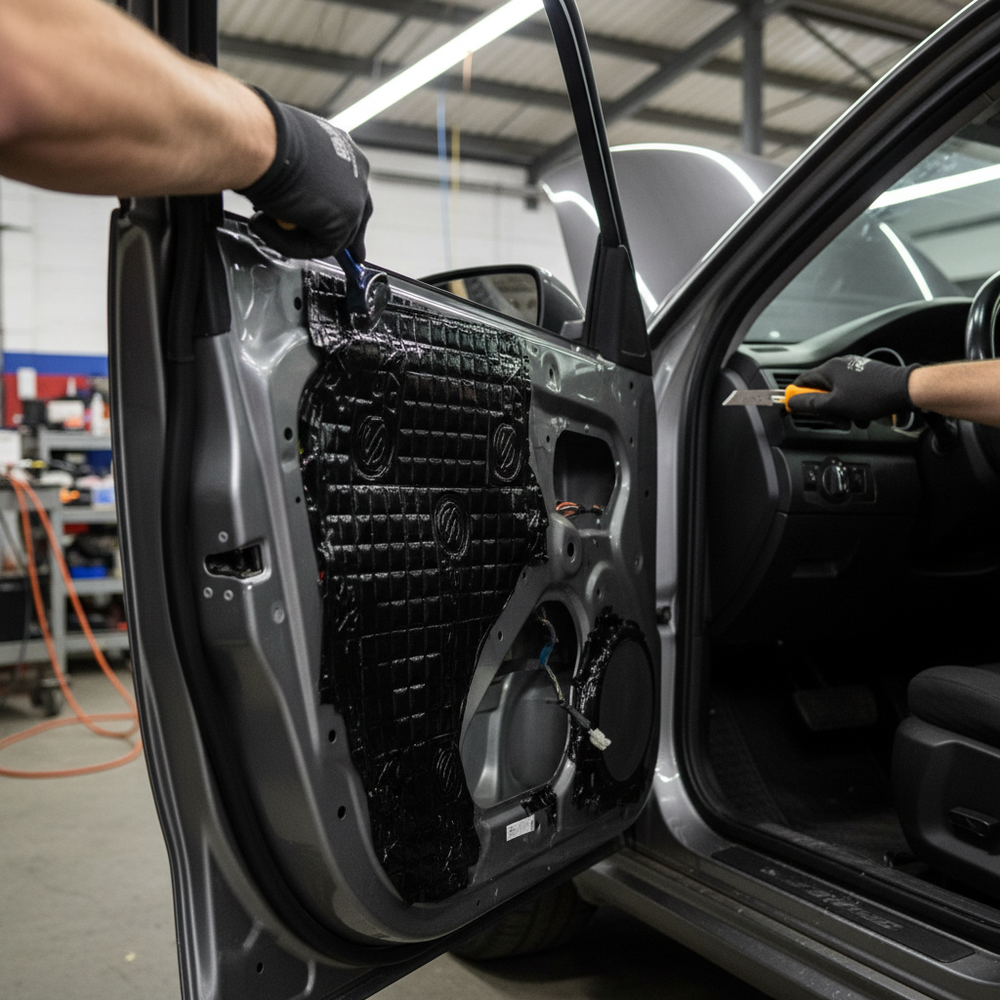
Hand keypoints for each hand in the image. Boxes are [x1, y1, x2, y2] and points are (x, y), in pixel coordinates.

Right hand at [237, 89, 371, 259]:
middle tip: (346, 258)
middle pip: (357, 216)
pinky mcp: (344, 219)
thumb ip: (298, 179)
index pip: (352, 190)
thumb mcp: (286, 156)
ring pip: (334, 235)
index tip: (343, 233)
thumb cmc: (259, 138)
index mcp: (344, 150)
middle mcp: (356, 171)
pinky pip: (321, 247)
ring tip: (265, 224)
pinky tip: (266, 226)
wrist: (257, 139)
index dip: (343, 213)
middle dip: (349, 240)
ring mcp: (354, 196)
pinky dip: (290, 243)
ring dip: (298, 237)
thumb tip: (290, 196)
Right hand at [789, 355, 917, 426]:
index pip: (802, 381)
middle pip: (821, 390)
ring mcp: (854, 369)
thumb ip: (810, 404)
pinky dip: (853, 405)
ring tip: (854, 418)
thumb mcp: (834, 405)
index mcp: (829, 369)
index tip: (799, 409)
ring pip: (837, 394)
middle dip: (827, 408)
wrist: (904, 389)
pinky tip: (863, 414)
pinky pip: (851, 392)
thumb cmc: (871, 395)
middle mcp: (840, 365)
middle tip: (836, 420)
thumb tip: (791, 402)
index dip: (797, 397)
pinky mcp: (866, 375)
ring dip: (842, 410)